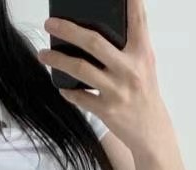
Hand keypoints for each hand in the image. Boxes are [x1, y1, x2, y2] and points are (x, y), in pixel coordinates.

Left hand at [39, 0, 168, 158]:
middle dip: (68, 30)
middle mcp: (129, 69)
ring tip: (43, 54)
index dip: (130, 1)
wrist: (151, 131)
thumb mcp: (145, 64)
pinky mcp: (107, 110)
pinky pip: (80, 97)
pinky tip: (60, 86)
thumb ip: (130, 45)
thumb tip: (101, 28)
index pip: (137, 19)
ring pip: (80, 69)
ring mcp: (117, 90)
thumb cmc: (144, 93)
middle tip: (50, 24)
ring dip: (58, 60)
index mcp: (142, 52)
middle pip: (94, 42)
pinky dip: (67, 91)